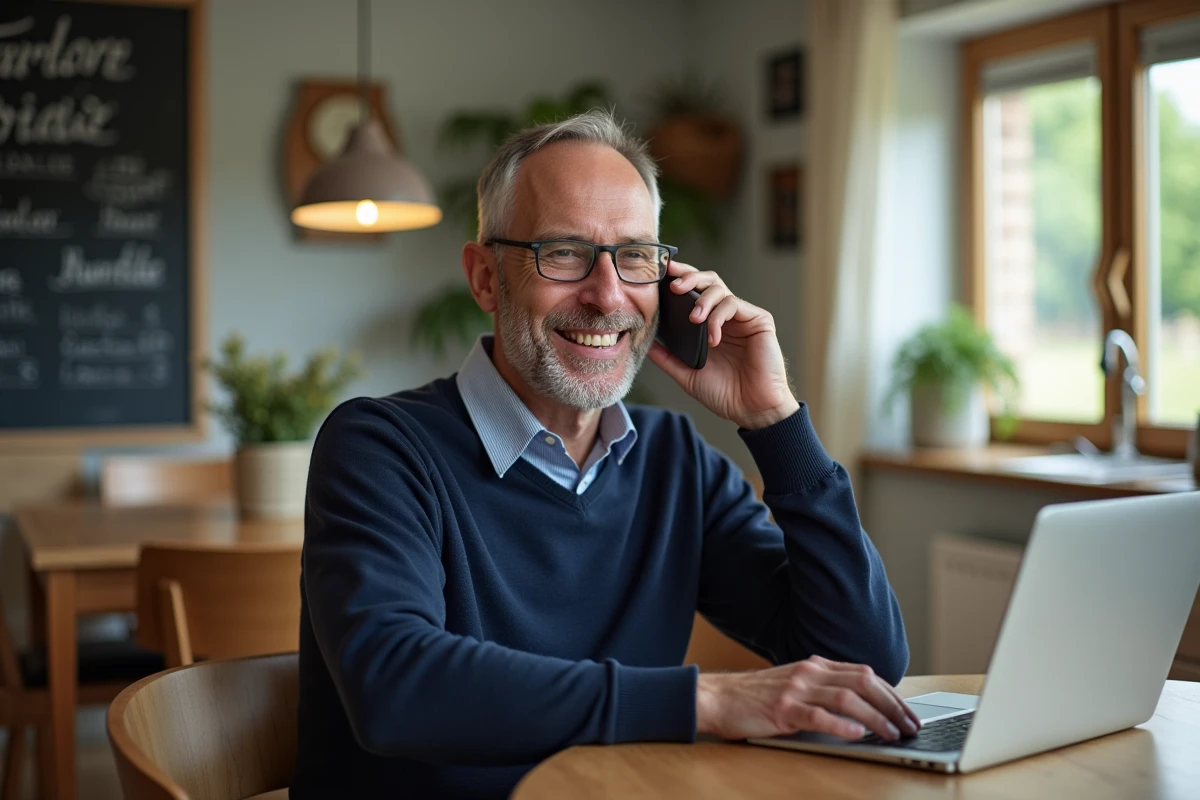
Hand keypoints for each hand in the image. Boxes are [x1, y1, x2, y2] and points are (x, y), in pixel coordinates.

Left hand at [648, 261, 798, 429]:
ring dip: (702, 300)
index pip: (694, 293)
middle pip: (707, 281)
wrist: (752, 410)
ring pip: (720, 288)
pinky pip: (733, 305)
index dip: (680, 279)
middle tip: (674, 285)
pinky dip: (718, 319)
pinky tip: (713, 339)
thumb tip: (644, 344)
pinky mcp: (759, 320)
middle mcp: (726, 317)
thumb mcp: (687, 375)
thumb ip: (667, 358)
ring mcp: (742, 317)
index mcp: (709, 325)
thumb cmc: (725, 393)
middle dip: (689, 277)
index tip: (662, 274)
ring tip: (693, 319)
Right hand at [695, 656, 921, 740]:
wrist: (717, 697)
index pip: (864, 674)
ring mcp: (796, 690)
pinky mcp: (782, 710)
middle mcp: (809, 673)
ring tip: (892, 734)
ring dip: (875, 717)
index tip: (908, 713)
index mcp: (815, 666)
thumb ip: (823, 690)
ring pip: (846, 698)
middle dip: (892, 705)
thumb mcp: (795, 686)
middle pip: (863, 682)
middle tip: (910, 726)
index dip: (891, 693)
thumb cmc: (756, 697)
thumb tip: (862, 710)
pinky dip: (841, 725)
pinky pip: (818, 716)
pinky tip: (858, 735)